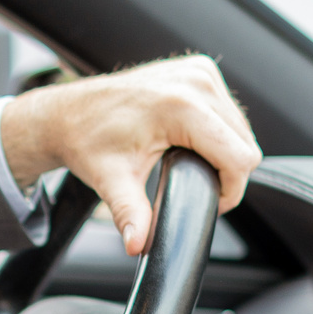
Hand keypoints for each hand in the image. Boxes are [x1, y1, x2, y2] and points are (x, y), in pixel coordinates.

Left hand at [1, 54, 261, 254]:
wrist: (67, 114)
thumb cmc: (87, 142)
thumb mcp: (111, 181)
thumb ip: (131, 214)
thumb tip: (138, 245)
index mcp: (181, 105)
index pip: (238, 158)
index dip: (230, 190)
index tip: (209, 203)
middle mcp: (196, 81)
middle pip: (245, 144)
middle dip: (226, 173)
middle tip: (190, 184)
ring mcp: (199, 70)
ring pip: (241, 128)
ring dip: (225, 152)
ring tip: (187, 163)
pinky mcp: (199, 69)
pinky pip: (229, 111)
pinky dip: (218, 132)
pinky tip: (189, 141)